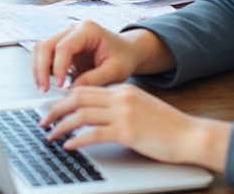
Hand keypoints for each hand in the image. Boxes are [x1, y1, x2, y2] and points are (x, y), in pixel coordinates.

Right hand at [31, 21, 144, 91]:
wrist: (127, 51)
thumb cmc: (124, 57)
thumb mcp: (115, 71)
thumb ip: (94, 79)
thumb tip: (71, 90)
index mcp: (88, 30)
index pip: (64, 46)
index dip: (58, 67)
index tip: (60, 86)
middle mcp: (73, 29)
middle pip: (46, 45)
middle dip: (41, 68)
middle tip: (44, 89)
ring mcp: (65, 36)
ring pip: (40, 49)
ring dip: (38, 69)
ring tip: (43, 88)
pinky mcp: (61, 46)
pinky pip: (44, 55)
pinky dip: (42, 69)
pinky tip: (47, 83)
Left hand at [38, 83, 229, 169]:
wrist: (191, 135)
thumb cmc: (169, 127)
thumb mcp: (141, 108)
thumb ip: (120, 107)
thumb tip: (97, 115)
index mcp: (123, 90)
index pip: (85, 88)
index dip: (64, 98)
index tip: (53, 108)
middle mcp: (121, 97)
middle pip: (78, 97)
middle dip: (56, 109)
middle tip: (43, 120)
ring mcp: (124, 113)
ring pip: (81, 114)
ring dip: (61, 125)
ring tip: (50, 134)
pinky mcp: (128, 131)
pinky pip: (94, 133)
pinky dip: (77, 139)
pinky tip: (69, 145)